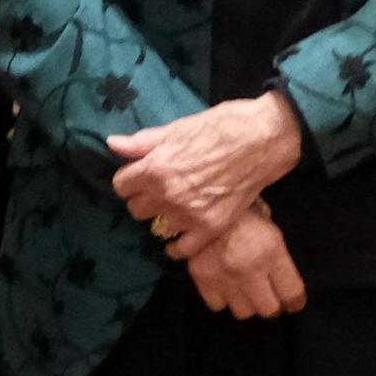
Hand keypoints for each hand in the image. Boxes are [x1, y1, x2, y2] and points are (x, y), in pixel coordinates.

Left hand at [108, 93, 304, 258]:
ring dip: (163, 216)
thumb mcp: (177, 128)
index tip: (141, 175)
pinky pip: (181, 248)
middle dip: (144, 198)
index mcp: (156, 168)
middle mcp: (168, 196)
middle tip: (160, 189)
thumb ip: (143, 143)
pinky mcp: (210, 228)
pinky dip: (178, 244)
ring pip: (156, 227)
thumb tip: (112, 144)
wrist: (263, 139)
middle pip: (136, 209)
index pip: (121, 186)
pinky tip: (182, 233)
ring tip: (177, 205)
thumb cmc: (220, 126)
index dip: (130, 179)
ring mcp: (189, 215)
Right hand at [182, 208, 308, 318]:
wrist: (200, 196)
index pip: (292, 293)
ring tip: (244, 288)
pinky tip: (223, 284)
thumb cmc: (238, 203)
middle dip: (272, 304)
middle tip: (269, 296)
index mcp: (271, 251)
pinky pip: (218, 304)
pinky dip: (222, 297)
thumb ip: (273, 248)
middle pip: (268, 309)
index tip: (293, 302)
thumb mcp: (266, 217)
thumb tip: (277, 270)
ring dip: (246, 302)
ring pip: (243, 311)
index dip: (295, 301)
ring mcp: (224, 276)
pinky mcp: (202, 278)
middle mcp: (249, 269)